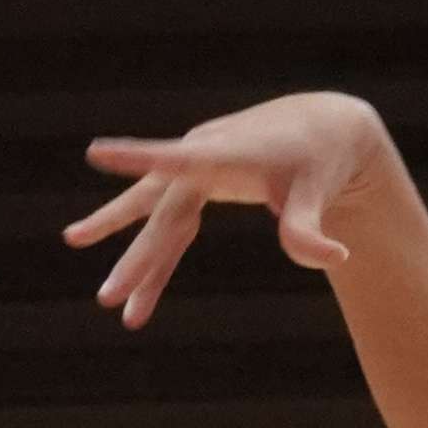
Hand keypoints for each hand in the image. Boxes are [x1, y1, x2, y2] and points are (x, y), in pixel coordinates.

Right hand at [68, 94, 390, 328]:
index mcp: (226, 155)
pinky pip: (169, 221)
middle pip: (161, 214)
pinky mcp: (196, 181)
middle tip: (109, 299)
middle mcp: (200, 157)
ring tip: (93, 279)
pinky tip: (129, 281)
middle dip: (138, 260)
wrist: (321, 129)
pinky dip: (154, 252)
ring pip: (155, 218)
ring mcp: (194, 168)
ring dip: (131, 255)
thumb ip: (312, 228)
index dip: (138, 158)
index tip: (96, 152)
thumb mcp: (318, 194)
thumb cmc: (320, 161)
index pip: (177, 160)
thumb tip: (335, 259)